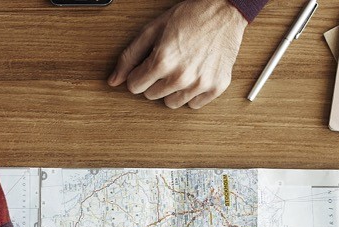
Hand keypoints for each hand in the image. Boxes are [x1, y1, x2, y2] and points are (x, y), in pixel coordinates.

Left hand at [108, 0, 246, 109]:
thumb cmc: (190, 16)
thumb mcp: (153, 30)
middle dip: (154, 80)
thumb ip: (130, 56)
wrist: (224, 11)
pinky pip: (193, 104)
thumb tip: (114, 80)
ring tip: (181, 68)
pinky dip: (192, 92)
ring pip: (171, 103)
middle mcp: (181, 76)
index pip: (134, 86)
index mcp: (162, 61)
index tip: (147, 65)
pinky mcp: (215, 88)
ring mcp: (199, 84)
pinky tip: (195, 73)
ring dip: (171, 89)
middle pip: (151, 95)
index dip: (138, 74)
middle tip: (167, 62)